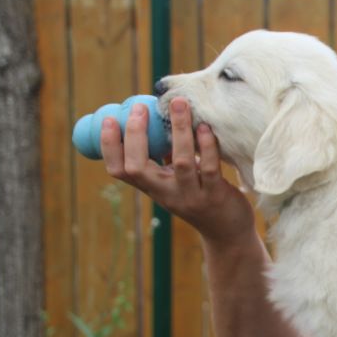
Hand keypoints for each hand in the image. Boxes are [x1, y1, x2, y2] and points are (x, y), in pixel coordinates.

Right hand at [100, 97, 255, 245]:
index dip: (109, 146)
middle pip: (138, 168)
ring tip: (179, 104)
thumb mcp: (176, 181)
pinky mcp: (216, 196)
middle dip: (136, 135)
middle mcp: (167, 194)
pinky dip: (207, 146)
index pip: (119, 171)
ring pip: (181, 162)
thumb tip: (158, 119)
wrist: (227, 233)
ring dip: (179, 130)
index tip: (109, 119)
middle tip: (140, 107)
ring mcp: (191, 196)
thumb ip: (166, 159)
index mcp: (153, 187)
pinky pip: (209, 168)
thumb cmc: (201, 197)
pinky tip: (205, 127)